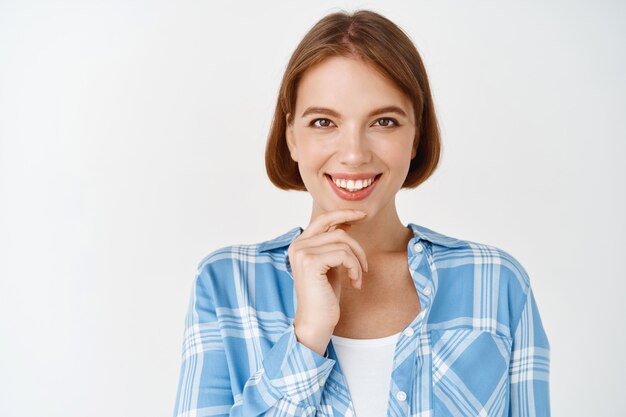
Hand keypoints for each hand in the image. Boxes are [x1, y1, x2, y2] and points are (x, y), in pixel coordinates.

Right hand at [288, 209, 367, 354]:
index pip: (323, 219)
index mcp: (299, 243)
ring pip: (343, 243)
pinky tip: (355, 283)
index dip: (344, 213)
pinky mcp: (311, 263)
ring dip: (357, 262)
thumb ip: (332, 245)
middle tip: (366, 265)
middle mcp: (297, 245)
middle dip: (357, 246)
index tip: (363, 215)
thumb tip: (346, 223)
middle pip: (337, 231)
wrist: (315, 322)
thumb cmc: (324, 296)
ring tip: (358, 278)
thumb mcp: (329, 265)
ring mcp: (302, 253)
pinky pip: (344, 255)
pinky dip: (355, 268)